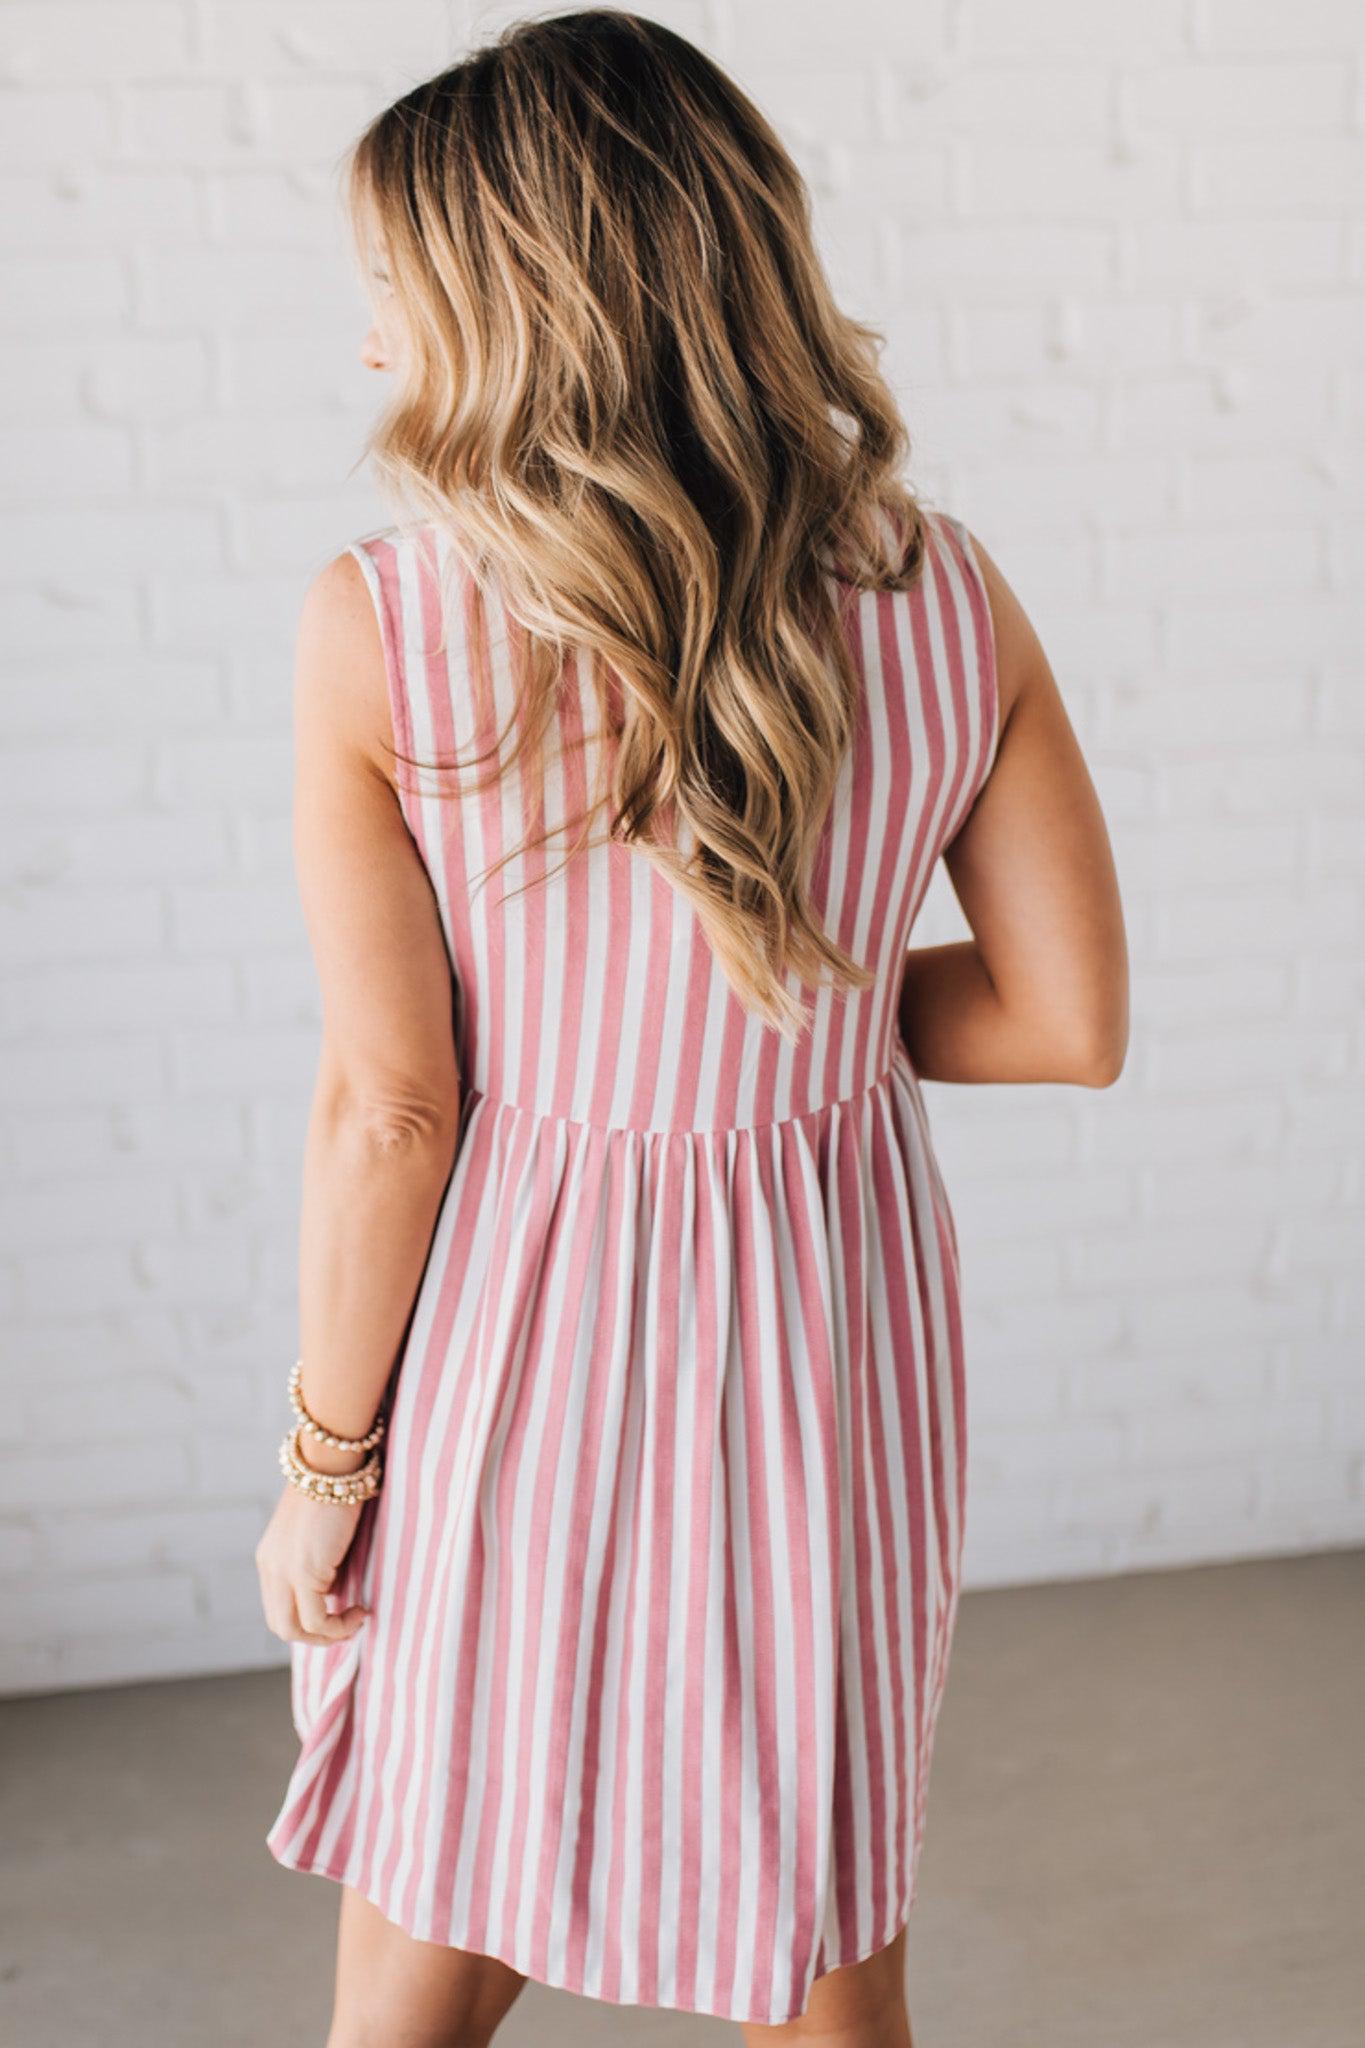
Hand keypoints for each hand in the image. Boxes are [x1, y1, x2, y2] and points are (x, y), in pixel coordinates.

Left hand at [255, 1464, 371, 1646]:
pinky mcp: (305, 1572)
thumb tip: (336, 1588)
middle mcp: (270, 1568)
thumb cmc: (333, 1489)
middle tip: (347, 1626)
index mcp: (269, 1559)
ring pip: (294, 1630)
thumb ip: (318, 1559)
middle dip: (315, 1636)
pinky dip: (340, 1626)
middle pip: (281, 1625)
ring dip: (328, 1636)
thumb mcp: (317, 1532)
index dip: (306, 1621)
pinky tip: (361, 1610)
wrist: (331, 1465)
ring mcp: (284, 1572)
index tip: (337, 1613)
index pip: (278, 1607)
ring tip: (355, 1621)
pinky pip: (318, 1620)